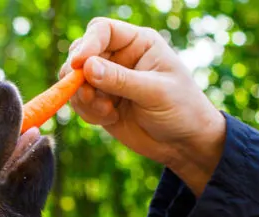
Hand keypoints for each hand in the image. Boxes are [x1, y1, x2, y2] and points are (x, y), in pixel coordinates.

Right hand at [60, 18, 226, 195]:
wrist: (183, 143)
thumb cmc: (181, 109)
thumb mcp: (155, 92)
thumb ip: (121, 79)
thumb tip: (86, 67)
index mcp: (138, 43)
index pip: (102, 31)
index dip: (87, 44)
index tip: (78, 65)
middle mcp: (119, 58)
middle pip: (81, 53)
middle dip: (78, 75)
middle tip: (88, 95)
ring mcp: (107, 80)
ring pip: (74, 80)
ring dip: (83, 98)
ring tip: (107, 112)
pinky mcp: (100, 102)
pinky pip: (78, 102)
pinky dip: (87, 112)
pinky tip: (111, 119)